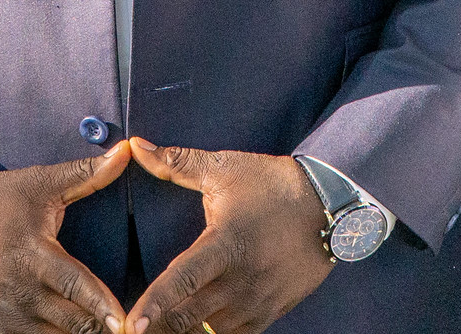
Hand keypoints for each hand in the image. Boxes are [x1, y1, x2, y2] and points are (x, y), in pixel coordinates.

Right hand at [0, 141, 133, 333]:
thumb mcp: (39, 184)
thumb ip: (85, 174)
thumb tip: (126, 151)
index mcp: (32, 253)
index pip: (74, 285)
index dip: (101, 306)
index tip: (124, 322)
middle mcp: (20, 290)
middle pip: (71, 321)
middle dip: (100, 327)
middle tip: (129, 329)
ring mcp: (9, 313)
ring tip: (106, 330)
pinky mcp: (0, 326)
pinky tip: (78, 332)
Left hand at [124, 139, 332, 333]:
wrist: (328, 204)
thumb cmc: (270, 184)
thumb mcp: (222, 168)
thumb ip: (175, 162)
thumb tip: (136, 145)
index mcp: (225, 243)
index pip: (181, 280)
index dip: (154, 303)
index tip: (133, 323)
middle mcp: (241, 279)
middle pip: (189, 316)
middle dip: (160, 326)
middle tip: (133, 329)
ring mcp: (258, 300)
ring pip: (211, 331)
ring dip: (185, 331)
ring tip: (162, 328)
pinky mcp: (272, 311)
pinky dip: (213, 333)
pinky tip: (196, 327)